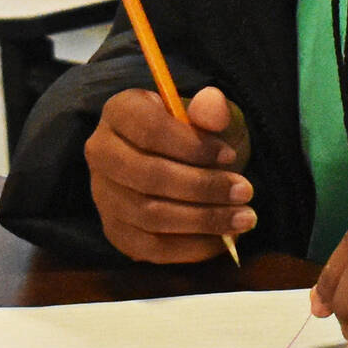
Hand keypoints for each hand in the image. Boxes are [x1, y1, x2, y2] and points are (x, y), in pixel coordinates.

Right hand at [85, 85, 253, 263]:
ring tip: (244, 217)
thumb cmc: (195, 134)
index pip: (149, 129)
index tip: (230, 155)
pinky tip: (223, 239)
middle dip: (203, 187)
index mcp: (120, 112)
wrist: (179, 162)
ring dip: (203, 219)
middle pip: (148, 176)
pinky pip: (150, 247)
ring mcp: (103, 196)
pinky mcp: (115, 231)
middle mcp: (101, 153)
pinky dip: (190, 247)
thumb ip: (210, 109)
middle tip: (245, 190)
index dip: (193, 145)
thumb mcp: (208, 115)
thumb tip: (212, 101)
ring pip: (149, 215)